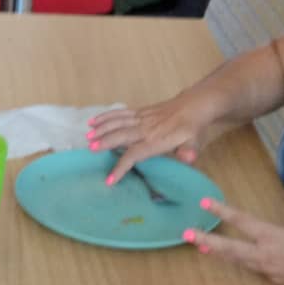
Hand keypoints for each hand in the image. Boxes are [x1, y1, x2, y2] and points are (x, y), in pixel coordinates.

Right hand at [88, 94, 213, 182]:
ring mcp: (142, 117)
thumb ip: (189, 151)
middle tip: (90, 149)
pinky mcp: (140, 111)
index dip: (121, 166)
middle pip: (121, 135)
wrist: (195, 105)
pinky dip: (106, 116)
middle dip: (105, 142)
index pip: (135, 154)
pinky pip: (120, 113)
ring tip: (88, 137)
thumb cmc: (192, 128)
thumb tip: (188, 159)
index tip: (110, 179)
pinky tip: (94, 121)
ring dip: (102, 129)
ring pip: (118, 122)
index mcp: (157, 140)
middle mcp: (146, 128)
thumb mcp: (195, 141)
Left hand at [184, 199, 283, 284]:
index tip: (204, 203)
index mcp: (272, 236)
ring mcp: (268, 271)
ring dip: (222, 254)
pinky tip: (255, 258)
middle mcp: (265, 255)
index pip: (242, 221)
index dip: (222, 211)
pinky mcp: (275, 282)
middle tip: (187, 235)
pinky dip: (253, 262)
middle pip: (230, 249)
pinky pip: (260, 269)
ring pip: (240, 261)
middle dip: (207, 241)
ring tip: (202, 247)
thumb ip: (278, 232)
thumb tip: (269, 238)